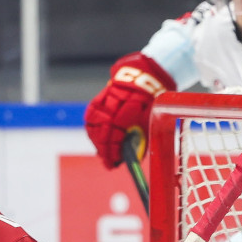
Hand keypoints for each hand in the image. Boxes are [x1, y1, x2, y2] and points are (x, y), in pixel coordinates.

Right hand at [84, 52, 175, 168]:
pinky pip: (90, 116)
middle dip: (103, 150)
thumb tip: (132, 157)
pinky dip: (91, 128)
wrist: (145, 77)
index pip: (114, 138)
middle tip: (108, 160)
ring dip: (96, 140)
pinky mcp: (99, 98)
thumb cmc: (150, 101)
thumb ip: (141, 138)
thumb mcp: (150, 120)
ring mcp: (104, 101)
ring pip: (93, 125)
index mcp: (128, 112)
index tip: (113, 164)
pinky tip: (95, 136)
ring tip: (102, 150)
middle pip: (101, 133)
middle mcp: (113, 107)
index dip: (112, 153)